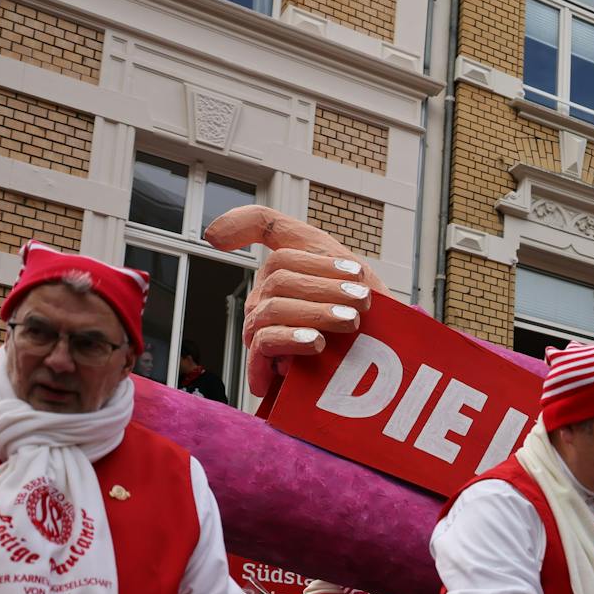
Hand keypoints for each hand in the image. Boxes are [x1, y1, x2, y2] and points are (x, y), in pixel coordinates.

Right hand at [204, 206, 387, 396]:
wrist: (380, 358)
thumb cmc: (358, 310)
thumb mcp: (333, 262)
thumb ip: (277, 231)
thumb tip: (213, 235)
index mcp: (280, 272)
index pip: (278, 250)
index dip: (319, 260)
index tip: (356, 272)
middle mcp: (265, 298)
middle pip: (280, 278)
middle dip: (327, 288)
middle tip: (362, 301)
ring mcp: (262, 328)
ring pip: (274, 308)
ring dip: (317, 312)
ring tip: (350, 321)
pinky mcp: (265, 361)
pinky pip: (265, 343)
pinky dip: (291, 340)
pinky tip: (316, 342)